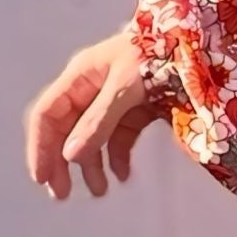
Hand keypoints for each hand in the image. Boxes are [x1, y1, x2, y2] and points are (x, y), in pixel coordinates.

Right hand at [25, 24, 169, 201]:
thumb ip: (98, 121)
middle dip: (62, 163)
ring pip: (93, 137)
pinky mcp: (137, 108)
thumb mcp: (125, 88)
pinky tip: (123, 175)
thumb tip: (70, 156)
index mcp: (79, 77)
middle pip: (66, 130)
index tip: (42, 178)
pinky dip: (119, 156)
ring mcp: (114, 98)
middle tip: (61, 194)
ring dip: (92, 165)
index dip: (40, 147)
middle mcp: (91, 88)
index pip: (47, 115)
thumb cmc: (157, 54)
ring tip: (100, 191)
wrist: (196, 41)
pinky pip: (120, 136)